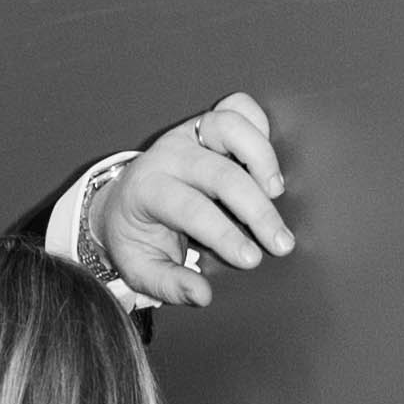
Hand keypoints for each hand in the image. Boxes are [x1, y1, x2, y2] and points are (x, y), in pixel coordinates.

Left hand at [97, 92, 290, 308]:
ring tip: (277, 192)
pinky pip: (238, 107)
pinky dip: (259, 125)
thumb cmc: (136, 237)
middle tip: (281, 242)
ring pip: (229, 125)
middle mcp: (168, 155)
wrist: (123, 201)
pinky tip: (268, 161)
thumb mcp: (141, 270)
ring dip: (261, 157)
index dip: (224, 234)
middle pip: (220, 174)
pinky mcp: (207, 124)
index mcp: (147, 191)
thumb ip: (169, 285)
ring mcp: (188, 133)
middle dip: (256, 210)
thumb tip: (202, 296)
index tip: (253, 259)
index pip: (190, 209)